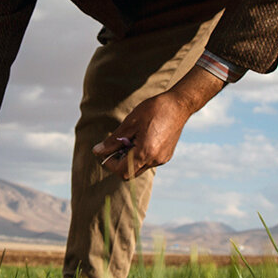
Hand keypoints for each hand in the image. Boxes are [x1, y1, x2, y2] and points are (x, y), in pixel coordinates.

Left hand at [92, 65, 224, 179]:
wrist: (179, 105)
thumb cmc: (154, 110)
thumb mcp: (130, 123)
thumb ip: (113, 141)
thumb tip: (97, 151)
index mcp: (145, 153)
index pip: (122, 170)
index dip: (110, 164)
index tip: (105, 151)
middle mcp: (155, 160)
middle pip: (130, 173)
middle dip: (119, 163)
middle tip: (116, 146)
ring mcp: (162, 159)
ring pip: (139, 168)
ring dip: (129, 159)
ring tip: (130, 139)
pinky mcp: (166, 155)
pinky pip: (148, 162)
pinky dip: (140, 155)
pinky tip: (141, 138)